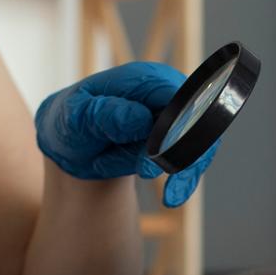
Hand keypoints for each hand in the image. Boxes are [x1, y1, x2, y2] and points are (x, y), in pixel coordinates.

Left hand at [34, 61, 221, 207]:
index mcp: (143, 79)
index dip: (173, 126)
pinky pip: (195, 157)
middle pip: (197, 118)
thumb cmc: (73, 126)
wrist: (74, 147)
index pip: (175, 95)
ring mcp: (177, 115)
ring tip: (169, 194)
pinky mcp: (179, 137)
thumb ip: (103, 115)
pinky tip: (172, 195)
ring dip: (186, 170)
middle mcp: (167, 92)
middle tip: (151, 175)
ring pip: (202, 141)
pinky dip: (186, 178)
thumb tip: (140, 118)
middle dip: (182, 153)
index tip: (156, 157)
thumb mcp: (75, 118)